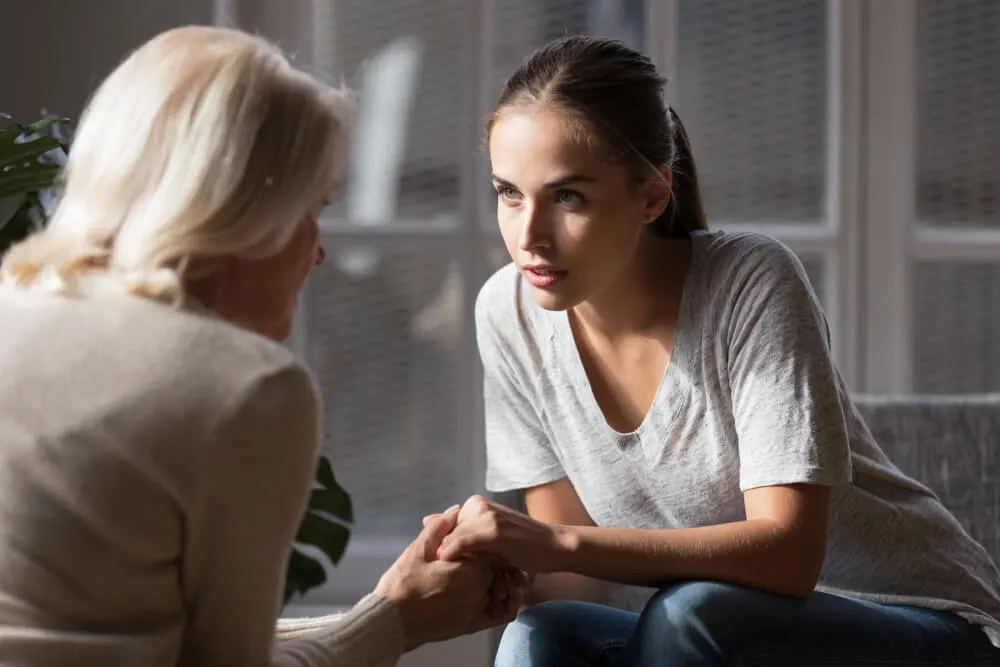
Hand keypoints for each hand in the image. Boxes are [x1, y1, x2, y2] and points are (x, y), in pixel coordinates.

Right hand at [375, 506, 516, 650]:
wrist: (390, 622)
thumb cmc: (402, 585)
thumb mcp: (418, 550)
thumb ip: (440, 528)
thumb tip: (456, 510)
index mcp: (471, 569)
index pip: (488, 548)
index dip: (478, 543)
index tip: (465, 544)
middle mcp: (480, 590)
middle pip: (496, 568)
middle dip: (485, 561)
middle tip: (464, 559)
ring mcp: (478, 610)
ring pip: (498, 588)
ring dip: (494, 580)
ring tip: (470, 576)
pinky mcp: (472, 626)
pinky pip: (500, 613)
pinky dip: (504, 603)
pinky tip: (492, 596)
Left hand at [436, 495, 573, 575]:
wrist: (554, 548)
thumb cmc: (523, 546)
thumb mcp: (488, 538)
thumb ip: (459, 529)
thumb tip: (426, 519)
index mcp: (475, 505)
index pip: (444, 528)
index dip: (442, 549)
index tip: (443, 567)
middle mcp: (478, 505)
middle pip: (446, 534)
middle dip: (446, 556)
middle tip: (457, 575)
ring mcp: (485, 515)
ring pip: (451, 538)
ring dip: (450, 559)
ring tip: (458, 577)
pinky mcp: (492, 529)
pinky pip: (462, 541)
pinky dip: (453, 553)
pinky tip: (452, 565)